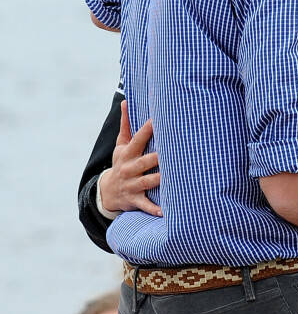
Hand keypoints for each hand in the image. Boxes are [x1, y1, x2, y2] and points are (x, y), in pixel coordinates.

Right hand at [99, 100, 161, 216]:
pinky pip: (145, 205)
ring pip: (147, 182)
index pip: (137, 140)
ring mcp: (132, 185)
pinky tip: (164, 212)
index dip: (146, 130)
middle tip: (170, 151)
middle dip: (156, 157)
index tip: (157, 120)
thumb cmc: (121, 163)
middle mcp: (130, 169)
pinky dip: (153, 209)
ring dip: (159, 180)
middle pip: (145, 161)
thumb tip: (125, 101)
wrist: (107, 192)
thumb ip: (126, 125)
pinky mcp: (135, 200)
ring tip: (173, 177)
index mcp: (127, 154)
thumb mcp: (120, 145)